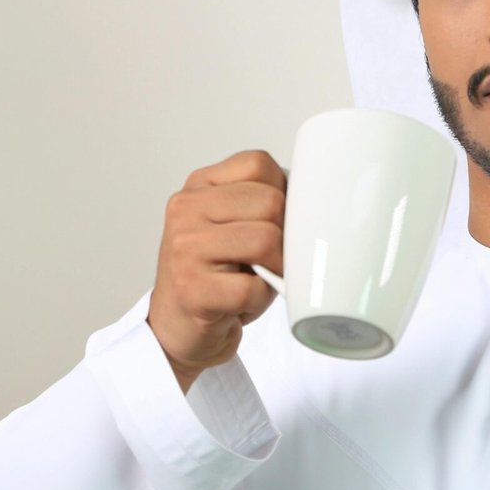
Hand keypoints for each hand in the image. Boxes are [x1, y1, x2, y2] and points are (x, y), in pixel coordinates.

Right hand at [146, 150, 285, 392]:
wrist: (178, 326)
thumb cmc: (217, 275)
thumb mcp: (234, 226)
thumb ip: (261, 203)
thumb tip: (312, 202)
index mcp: (199, 186)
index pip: (258, 164)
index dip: (282, 195)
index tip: (274, 222)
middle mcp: (186, 210)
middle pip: (270, 203)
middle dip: (284, 236)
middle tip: (272, 259)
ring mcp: (185, 249)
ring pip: (265, 240)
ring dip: (276, 268)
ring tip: (261, 278)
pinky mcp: (192, 289)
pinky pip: (253, 287)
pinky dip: (260, 299)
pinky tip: (243, 302)